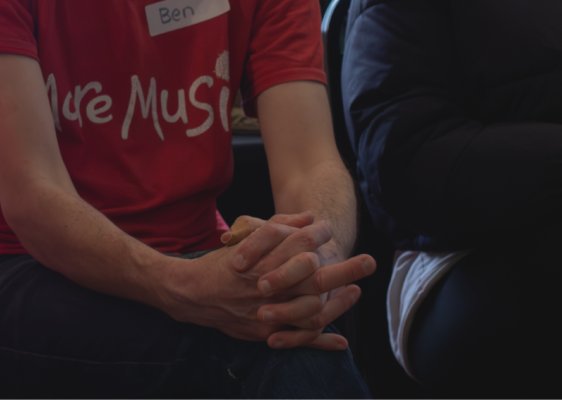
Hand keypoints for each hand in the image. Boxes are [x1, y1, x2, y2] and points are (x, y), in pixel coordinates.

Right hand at [163, 215, 371, 349]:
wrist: (192, 294)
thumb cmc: (221, 264)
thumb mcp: (243, 238)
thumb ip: (276, 227)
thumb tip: (309, 217)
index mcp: (262, 261)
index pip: (298, 245)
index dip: (318, 236)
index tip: (330, 229)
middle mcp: (268, 287)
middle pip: (313, 278)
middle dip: (344, 269)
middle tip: (369, 261)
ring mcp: (268, 312)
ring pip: (311, 311)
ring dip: (338, 303)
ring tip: (357, 292)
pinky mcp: (265, 332)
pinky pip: (297, 339)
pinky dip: (321, 343)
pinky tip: (341, 342)